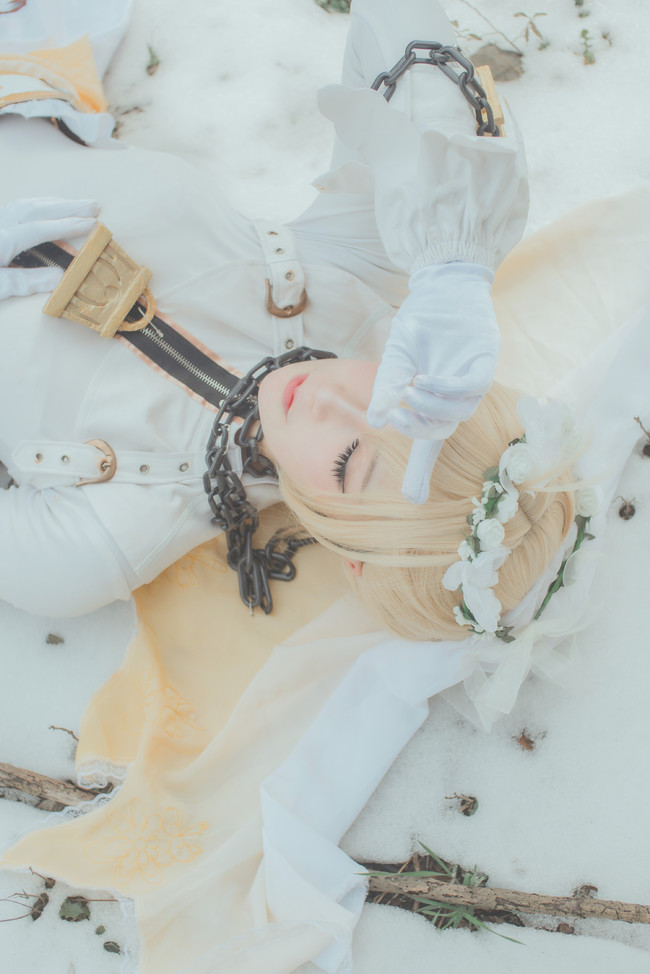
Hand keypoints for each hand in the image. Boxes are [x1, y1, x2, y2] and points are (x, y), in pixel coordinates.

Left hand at [0, 198, 98, 299]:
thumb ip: (25, 281)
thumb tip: (60, 279)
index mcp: (1, 241)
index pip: (40, 229)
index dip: (67, 226)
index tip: (91, 224)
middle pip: (35, 210)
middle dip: (67, 207)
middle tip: (93, 206)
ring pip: (26, 206)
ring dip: (54, 205)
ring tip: (76, 207)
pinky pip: (17, 210)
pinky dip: (38, 209)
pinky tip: (48, 214)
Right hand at [367, 262, 499, 503]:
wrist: (442, 285)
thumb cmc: (421, 324)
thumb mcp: (396, 357)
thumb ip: (388, 386)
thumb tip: (379, 421)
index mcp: (434, 402)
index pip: (427, 443)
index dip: (420, 473)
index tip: (413, 501)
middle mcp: (455, 399)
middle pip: (440, 430)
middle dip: (416, 428)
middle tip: (396, 414)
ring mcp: (473, 382)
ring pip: (457, 413)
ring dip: (430, 407)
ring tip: (408, 389)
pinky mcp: (486, 363)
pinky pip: (471, 388)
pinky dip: (446, 389)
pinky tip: (424, 380)